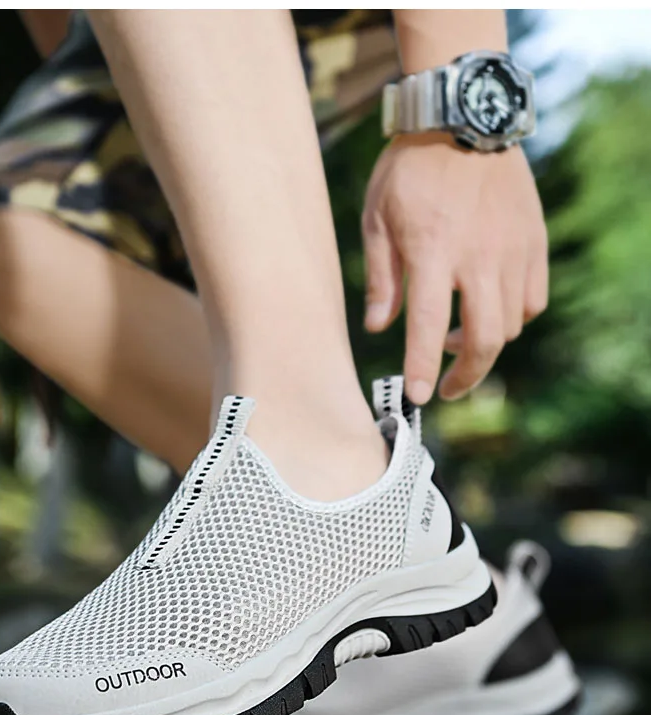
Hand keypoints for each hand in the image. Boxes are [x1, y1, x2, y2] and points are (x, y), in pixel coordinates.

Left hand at [361, 131, 547, 404]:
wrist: (463, 119)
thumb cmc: (410, 169)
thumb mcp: (377, 218)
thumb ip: (381, 278)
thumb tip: (378, 328)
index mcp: (432, 251)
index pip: (425, 324)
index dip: (421, 368)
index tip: (417, 397)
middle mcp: (478, 256)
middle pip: (484, 339)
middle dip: (466, 375)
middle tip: (447, 388)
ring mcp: (513, 250)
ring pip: (511, 324)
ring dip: (483, 344)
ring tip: (456, 336)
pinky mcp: (534, 242)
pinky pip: (532, 300)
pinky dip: (513, 318)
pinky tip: (489, 310)